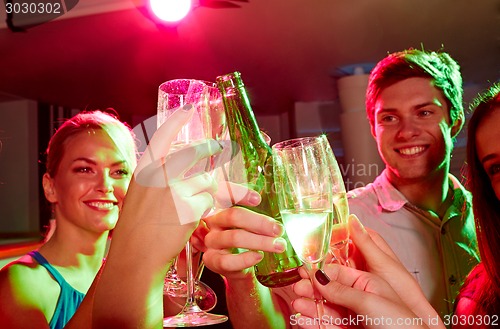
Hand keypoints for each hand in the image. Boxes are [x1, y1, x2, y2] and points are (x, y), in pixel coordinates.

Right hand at [113, 104, 221, 263]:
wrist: (136, 256)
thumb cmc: (136, 228)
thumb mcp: (139, 194)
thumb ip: (157, 178)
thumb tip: (182, 165)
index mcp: (145, 169)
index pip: (163, 136)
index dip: (177, 121)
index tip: (188, 110)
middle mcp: (160, 173)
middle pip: (196, 154)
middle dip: (213, 150)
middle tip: (223, 148)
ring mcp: (176, 188)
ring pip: (207, 181)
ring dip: (209, 192)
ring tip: (192, 205)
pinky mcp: (191, 206)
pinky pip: (209, 202)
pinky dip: (205, 210)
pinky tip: (191, 220)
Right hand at [202, 184, 287, 279]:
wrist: (235, 264)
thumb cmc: (243, 238)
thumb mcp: (248, 222)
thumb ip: (256, 214)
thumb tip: (269, 212)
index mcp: (220, 206)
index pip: (223, 193)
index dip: (239, 193)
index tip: (257, 199)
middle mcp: (212, 221)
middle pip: (232, 216)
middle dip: (259, 222)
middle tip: (278, 229)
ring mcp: (210, 241)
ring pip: (233, 238)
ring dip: (259, 242)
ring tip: (277, 245)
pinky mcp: (212, 261)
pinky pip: (227, 261)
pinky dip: (245, 259)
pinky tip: (259, 256)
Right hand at [292, 264, 425, 328]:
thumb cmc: (401, 324)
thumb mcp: (370, 300)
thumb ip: (342, 289)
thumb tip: (320, 275)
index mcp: (369, 283)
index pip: (339, 272)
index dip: (321, 271)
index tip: (304, 271)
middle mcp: (360, 298)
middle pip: (330, 291)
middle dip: (312, 289)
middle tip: (297, 288)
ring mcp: (354, 317)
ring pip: (326, 309)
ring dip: (311, 306)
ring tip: (297, 305)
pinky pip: (328, 326)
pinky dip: (314, 323)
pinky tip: (304, 320)